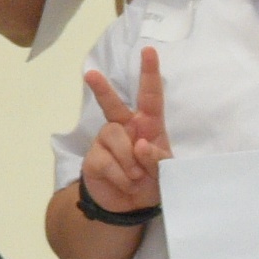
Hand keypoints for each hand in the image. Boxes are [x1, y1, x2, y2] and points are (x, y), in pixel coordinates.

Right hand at [76, 47, 170, 215]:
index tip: (148, 51)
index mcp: (148, 125)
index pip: (151, 96)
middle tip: (90, 74)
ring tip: (135, 177)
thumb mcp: (167, 171)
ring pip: (115, 139)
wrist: (128, 206)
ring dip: (129, 162)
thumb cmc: (152, 182)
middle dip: (102, 89)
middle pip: (112, 105)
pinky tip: (125, 183)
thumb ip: (159, 157)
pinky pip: (107, 162)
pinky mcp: (93, 158)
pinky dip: (121, 176)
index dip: (150, 73)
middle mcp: (125, 128)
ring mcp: (106, 142)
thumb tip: (140, 143)